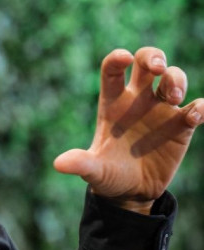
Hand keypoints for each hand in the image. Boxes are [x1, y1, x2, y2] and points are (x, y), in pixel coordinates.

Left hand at [53, 47, 203, 213]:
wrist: (132, 192)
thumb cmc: (108, 174)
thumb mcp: (94, 170)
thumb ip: (81, 163)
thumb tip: (59, 165)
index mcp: (112, 101)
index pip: (112, 69)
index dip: (117, 59)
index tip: (124, 57)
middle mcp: (137, 99)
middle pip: (146, 62)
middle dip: (153, 57)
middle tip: (158, 68)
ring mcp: (161, 110)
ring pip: (173, 78)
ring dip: (177, 79)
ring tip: (173, 96)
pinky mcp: (181, 127)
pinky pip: (196, 108)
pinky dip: (201, 107)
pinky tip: (195, 115)